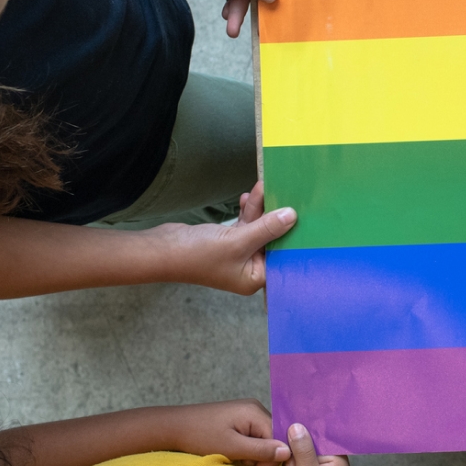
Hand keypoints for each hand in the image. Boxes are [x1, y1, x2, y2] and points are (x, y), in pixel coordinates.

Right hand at [145, 184, 294, 294]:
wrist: (162, 249)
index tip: (303, 217)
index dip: (292, 237)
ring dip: (259, 209)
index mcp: (254, 278)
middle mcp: (248, 268)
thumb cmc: (198, 254)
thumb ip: (266, 228)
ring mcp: (237, 254)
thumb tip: (292, 216)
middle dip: (275, 217)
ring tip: (262, 187)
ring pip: (257, 228)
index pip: (282, 257)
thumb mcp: (238, 241)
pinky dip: (247, 211)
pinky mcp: (227, 242)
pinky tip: (248, 197)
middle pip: (271, 240)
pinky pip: (245, 225)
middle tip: (282, 193)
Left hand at [162, 400, 290, 465]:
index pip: (280, 437)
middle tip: (244, 463)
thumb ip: (261, 450)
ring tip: (236, 458)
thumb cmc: (200, 436)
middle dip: (263, 455)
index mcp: (255, 411)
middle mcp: (255, 408)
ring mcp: (247, 412)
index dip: (274, 457)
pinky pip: (253, 435)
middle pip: (273, 437)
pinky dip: (247, 447)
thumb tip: (288, 452)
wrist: (173, 427)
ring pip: (263, 438)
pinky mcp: (239, 418)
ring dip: (254, 453)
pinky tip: (235, 452)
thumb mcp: (232, 447)